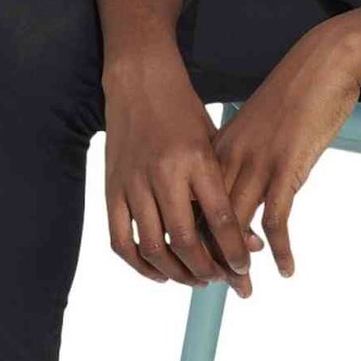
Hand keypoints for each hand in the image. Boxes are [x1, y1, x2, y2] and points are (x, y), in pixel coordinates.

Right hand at [101, 50, 260, 296]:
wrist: (139, 81)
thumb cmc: (184, 111)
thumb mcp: (214, 142)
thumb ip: (227, 190)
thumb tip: (250, 240)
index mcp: (196, 160)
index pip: (220, 218)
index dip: (233, 251)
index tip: (244, 268)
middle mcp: (164, 173)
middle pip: (185, 240)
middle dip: (206, 270)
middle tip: (220, 279)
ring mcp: (133, 183)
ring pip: (153, 247)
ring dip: (176, 273)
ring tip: (194, 279)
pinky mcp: (111, 189)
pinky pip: (121, 240)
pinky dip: (139, 264)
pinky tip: (159, 273)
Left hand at [213, 21, 360, 279]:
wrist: (322, 63)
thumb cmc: (294, 93)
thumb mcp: (256, 125)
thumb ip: (241, 153)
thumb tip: (237, 180)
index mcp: (217, 149)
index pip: (191, 203)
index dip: (193, 238)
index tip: (199, 264)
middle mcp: (229, 159)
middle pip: (206, 221)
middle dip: (208, 261)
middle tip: (217, 290)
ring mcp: (256, 164)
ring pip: (234, 227)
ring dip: (237, 265)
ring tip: (245, 291)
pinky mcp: (285, 168)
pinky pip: (275, 221)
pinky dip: (280, 250)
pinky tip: (286, 269)